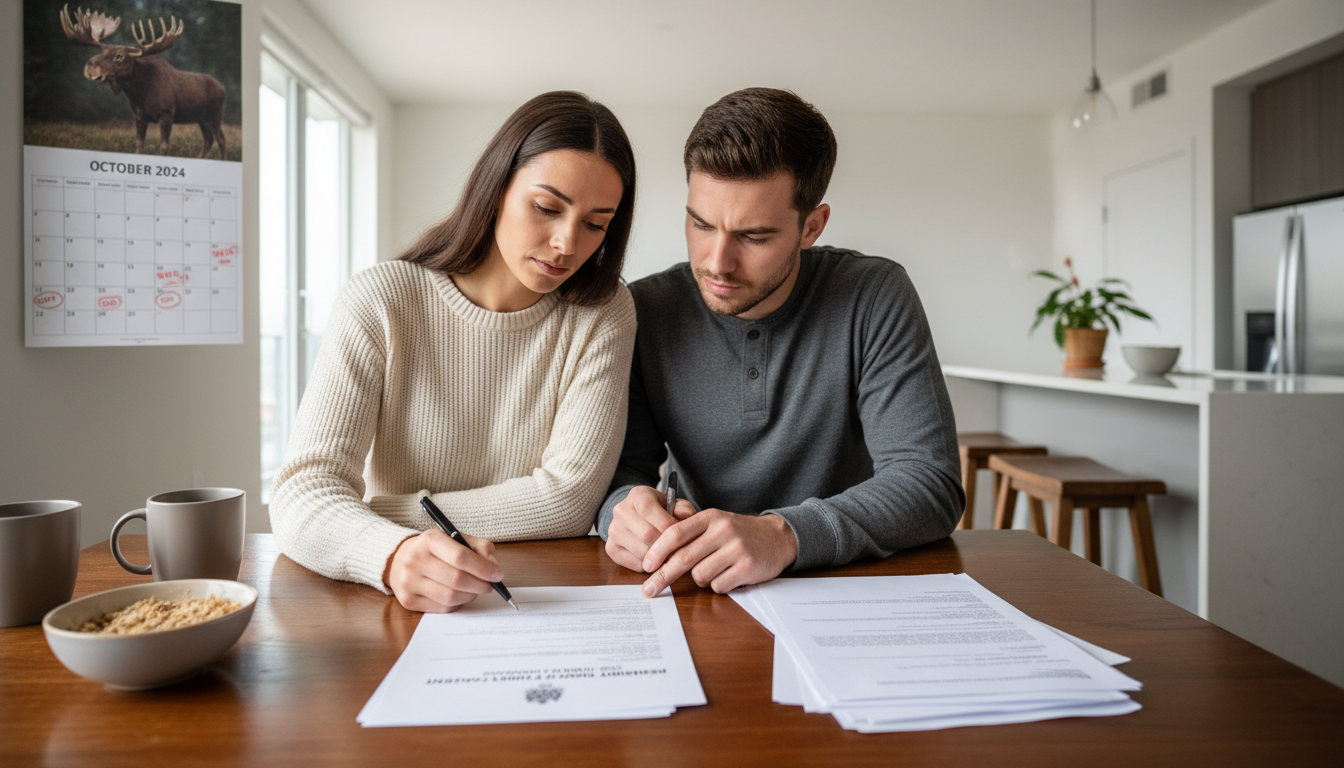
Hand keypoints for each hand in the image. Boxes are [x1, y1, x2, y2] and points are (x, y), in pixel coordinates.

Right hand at [383, 529, 501, 612]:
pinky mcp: (408, 600)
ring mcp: (409, 582)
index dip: (483, 568)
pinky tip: (459, 595)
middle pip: (457, 579)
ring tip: (475, 590)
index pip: (460, 556)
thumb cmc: (434, 550)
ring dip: (471, 596)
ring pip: (450, 596)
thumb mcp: (456, 539)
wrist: (399, 559)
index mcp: (429, 540)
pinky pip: (442, 608)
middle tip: (490, 585)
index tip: (497, 575)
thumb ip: (479, 548)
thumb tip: (494, 568)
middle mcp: (415, 560)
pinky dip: (457, 603)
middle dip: (480, 585)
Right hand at [605, 485, 695, 571]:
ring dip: (660, 557)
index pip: (648, 509)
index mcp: (637, 495)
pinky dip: (650, 565)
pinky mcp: (611, 549)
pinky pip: (636, 564)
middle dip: (667, 545)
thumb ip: (684, 509)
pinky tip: (655, 557)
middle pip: (647, 535)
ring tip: (669, 554)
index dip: (668, 525)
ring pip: (642, 552)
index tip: (682, 534)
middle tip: (679, 549)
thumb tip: (685, 516)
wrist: (639, 517)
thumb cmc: (661, 512)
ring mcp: (613, 531)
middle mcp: (621, 511)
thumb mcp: (675, 504)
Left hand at [639, 510, 798, 596]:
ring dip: (702, 579)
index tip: (645, 565)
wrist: (776, 537)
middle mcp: (722, 530)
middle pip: (683, 557)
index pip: (675, 533)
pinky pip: (719, 585)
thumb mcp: (715, 524)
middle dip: (662, 576)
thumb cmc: (738, 533)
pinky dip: (719, 585)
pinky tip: (730, 575)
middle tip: (649, 589)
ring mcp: (737, 549)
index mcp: (710, 517)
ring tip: (715, 569)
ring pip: (700, 575)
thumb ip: (690, 535)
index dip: (657, 551)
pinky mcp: (748, 567)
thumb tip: (658, 558)